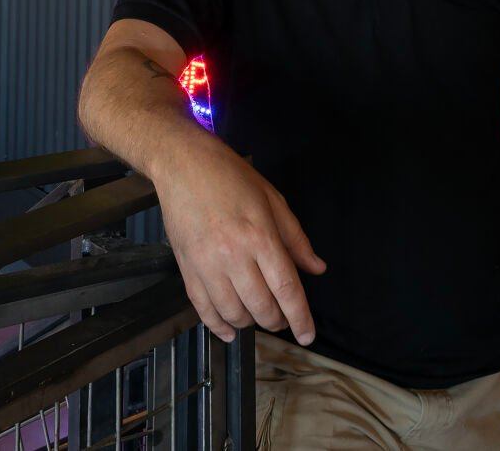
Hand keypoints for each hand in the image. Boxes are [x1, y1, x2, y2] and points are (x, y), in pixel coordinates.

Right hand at [152, 138, 326, 345]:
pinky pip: (202, 308)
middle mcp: (233, 255)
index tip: (307, 335)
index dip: (300, 318)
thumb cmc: (229, 175)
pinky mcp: (185, 267)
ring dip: (250, 323)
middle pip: (261, 307)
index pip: (286, 289)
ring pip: (233, 313)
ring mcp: (206, 264)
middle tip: (282, 318)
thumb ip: (296, 239)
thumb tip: (316, 268)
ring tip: (257, 315)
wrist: (183, 163)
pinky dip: (217, 325)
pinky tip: (229, 330)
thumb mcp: (273, 199)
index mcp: (260, 236)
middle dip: (277, 320)